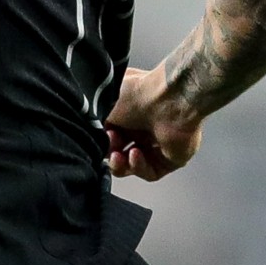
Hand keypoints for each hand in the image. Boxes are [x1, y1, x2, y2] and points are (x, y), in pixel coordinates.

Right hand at [104, 65, 200, 179]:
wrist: (169, 98)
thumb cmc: (141, 92)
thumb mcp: (106, 102)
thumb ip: (97, 120)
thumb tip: (94, 132)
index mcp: (129, 113)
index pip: (110, 137)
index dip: (101, 142)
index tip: (97, 138)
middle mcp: (144, 129)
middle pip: (120, 153)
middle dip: (110, 154)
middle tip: (108, 147)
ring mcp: (158, 145)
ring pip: (133, 166)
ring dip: (121, 165)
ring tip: (118, 156)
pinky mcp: (171, 158)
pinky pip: (150, 172)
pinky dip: (139, 167)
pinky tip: (135, 154)